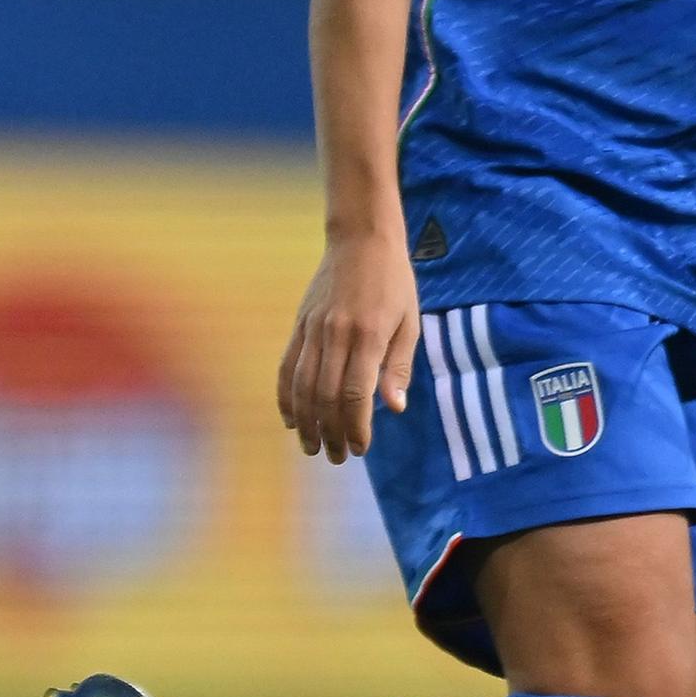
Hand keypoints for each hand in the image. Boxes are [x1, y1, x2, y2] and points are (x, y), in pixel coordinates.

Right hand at [278, 224, 422, 461]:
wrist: (361, 240)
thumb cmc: (395, 283)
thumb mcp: (410, 322)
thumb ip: (399, 367)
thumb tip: (394, 408)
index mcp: (369, 335)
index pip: (356, 394)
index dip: (355, 427)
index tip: (360, 448)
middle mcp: (337, 334)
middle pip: (326, 396)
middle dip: (330, 432)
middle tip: (336, 456)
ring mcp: (313, 329)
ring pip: (302, 385)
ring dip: (305, 421)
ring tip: (312, 446)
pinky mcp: (299, 324)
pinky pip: (286, 366)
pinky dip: (285, 396)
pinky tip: (290, 418)